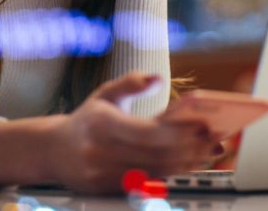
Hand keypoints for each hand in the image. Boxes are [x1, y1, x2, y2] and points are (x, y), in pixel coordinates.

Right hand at [45, 73, 215, 193]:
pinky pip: (148, 182)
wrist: (53, 151)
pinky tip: (188, 163)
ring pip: (156, 172)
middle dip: (190, 148)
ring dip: (186, 162)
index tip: (202, 125)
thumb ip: (132, 82)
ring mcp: (103, 174)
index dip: (179, 131)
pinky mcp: (108, 189)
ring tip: (207, 151)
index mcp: (101, 123)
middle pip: (157, 155)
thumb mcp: (105, 94)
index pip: (149, 132)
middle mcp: (101, 151)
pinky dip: (171, 173)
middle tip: (213, 139)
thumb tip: (156, 78)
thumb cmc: (86, 120)